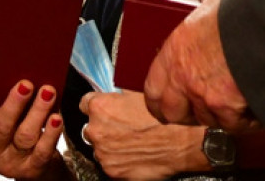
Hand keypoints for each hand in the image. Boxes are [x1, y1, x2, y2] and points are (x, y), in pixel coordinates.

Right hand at [0, 81, 64, 178]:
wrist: (30, 167)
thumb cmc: (9, 134)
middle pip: (0, 128)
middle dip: (13, 105)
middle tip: (25, 85)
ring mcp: (12, 162)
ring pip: (25, 136)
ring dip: (37, 112)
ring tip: (48, 92)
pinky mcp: (33, 168)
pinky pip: (43, 151)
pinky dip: (51, 133)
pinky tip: (56, 118)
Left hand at [79, 90, 209, 179]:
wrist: (179, 143)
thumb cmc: (162, 118)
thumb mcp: (139, 94)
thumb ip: (119, 95)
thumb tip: (115, 94)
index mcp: (100, 107)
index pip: (85, 104)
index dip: (97, 106)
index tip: (104, 109)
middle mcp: (96, 129)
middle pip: (91, 127)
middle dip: (103, 127)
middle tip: (122, 128)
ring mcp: (102, 152)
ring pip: (100, 147)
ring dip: (110, 145)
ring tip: (131, 142)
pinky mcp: (111, 170)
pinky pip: (109, 164)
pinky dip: (118, 160)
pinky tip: (134, 154)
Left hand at [144, 0, 256, 132]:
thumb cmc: (242, 9)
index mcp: (176, 50)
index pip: (152, 89)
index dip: (158, 99)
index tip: (164, 102)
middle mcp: (185, 77)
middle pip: (172, 113)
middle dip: (185, 113)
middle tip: (198, 105)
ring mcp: (207, 97)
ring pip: (207, 120)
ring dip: (217, 113)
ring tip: (232, 100)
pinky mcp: (232, 111)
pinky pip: (235, 125)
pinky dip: (244, 119)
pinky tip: (252, 105)